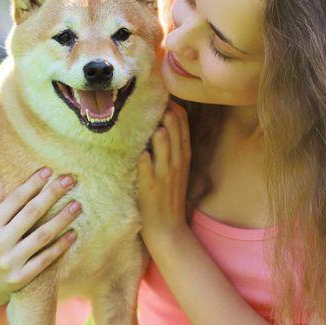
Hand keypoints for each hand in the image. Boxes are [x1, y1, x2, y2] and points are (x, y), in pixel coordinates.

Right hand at [0, 169, 79, 320]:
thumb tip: (3, 180)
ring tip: (77, 205)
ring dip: (62, 219)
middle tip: (69, 180)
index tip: (48, 171)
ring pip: (42, 235)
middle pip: (31, 213)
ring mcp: (9, 262)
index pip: (14, 199)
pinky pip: (45, 259)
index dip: (32, 184)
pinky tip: (73, 234)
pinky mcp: (20, 279)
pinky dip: (60, 246)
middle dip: (51, 194)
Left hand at [136, 100, 190, 243]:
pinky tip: (142, 151)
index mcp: (183, 156)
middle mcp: (176, 163)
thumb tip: (162, 122)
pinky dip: (144, 160)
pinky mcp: (149, 186)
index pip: (183, 125)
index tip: (163, 97)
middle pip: (175, 132)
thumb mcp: (177, 169)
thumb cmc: (168, 196)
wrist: (167, 227)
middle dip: (168, 116)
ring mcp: (163, 174)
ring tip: (155, 123)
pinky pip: (147, 169)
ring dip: (160, 135)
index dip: (175, 108)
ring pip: (164, 148)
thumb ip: (172, 147)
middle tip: (159, 102)